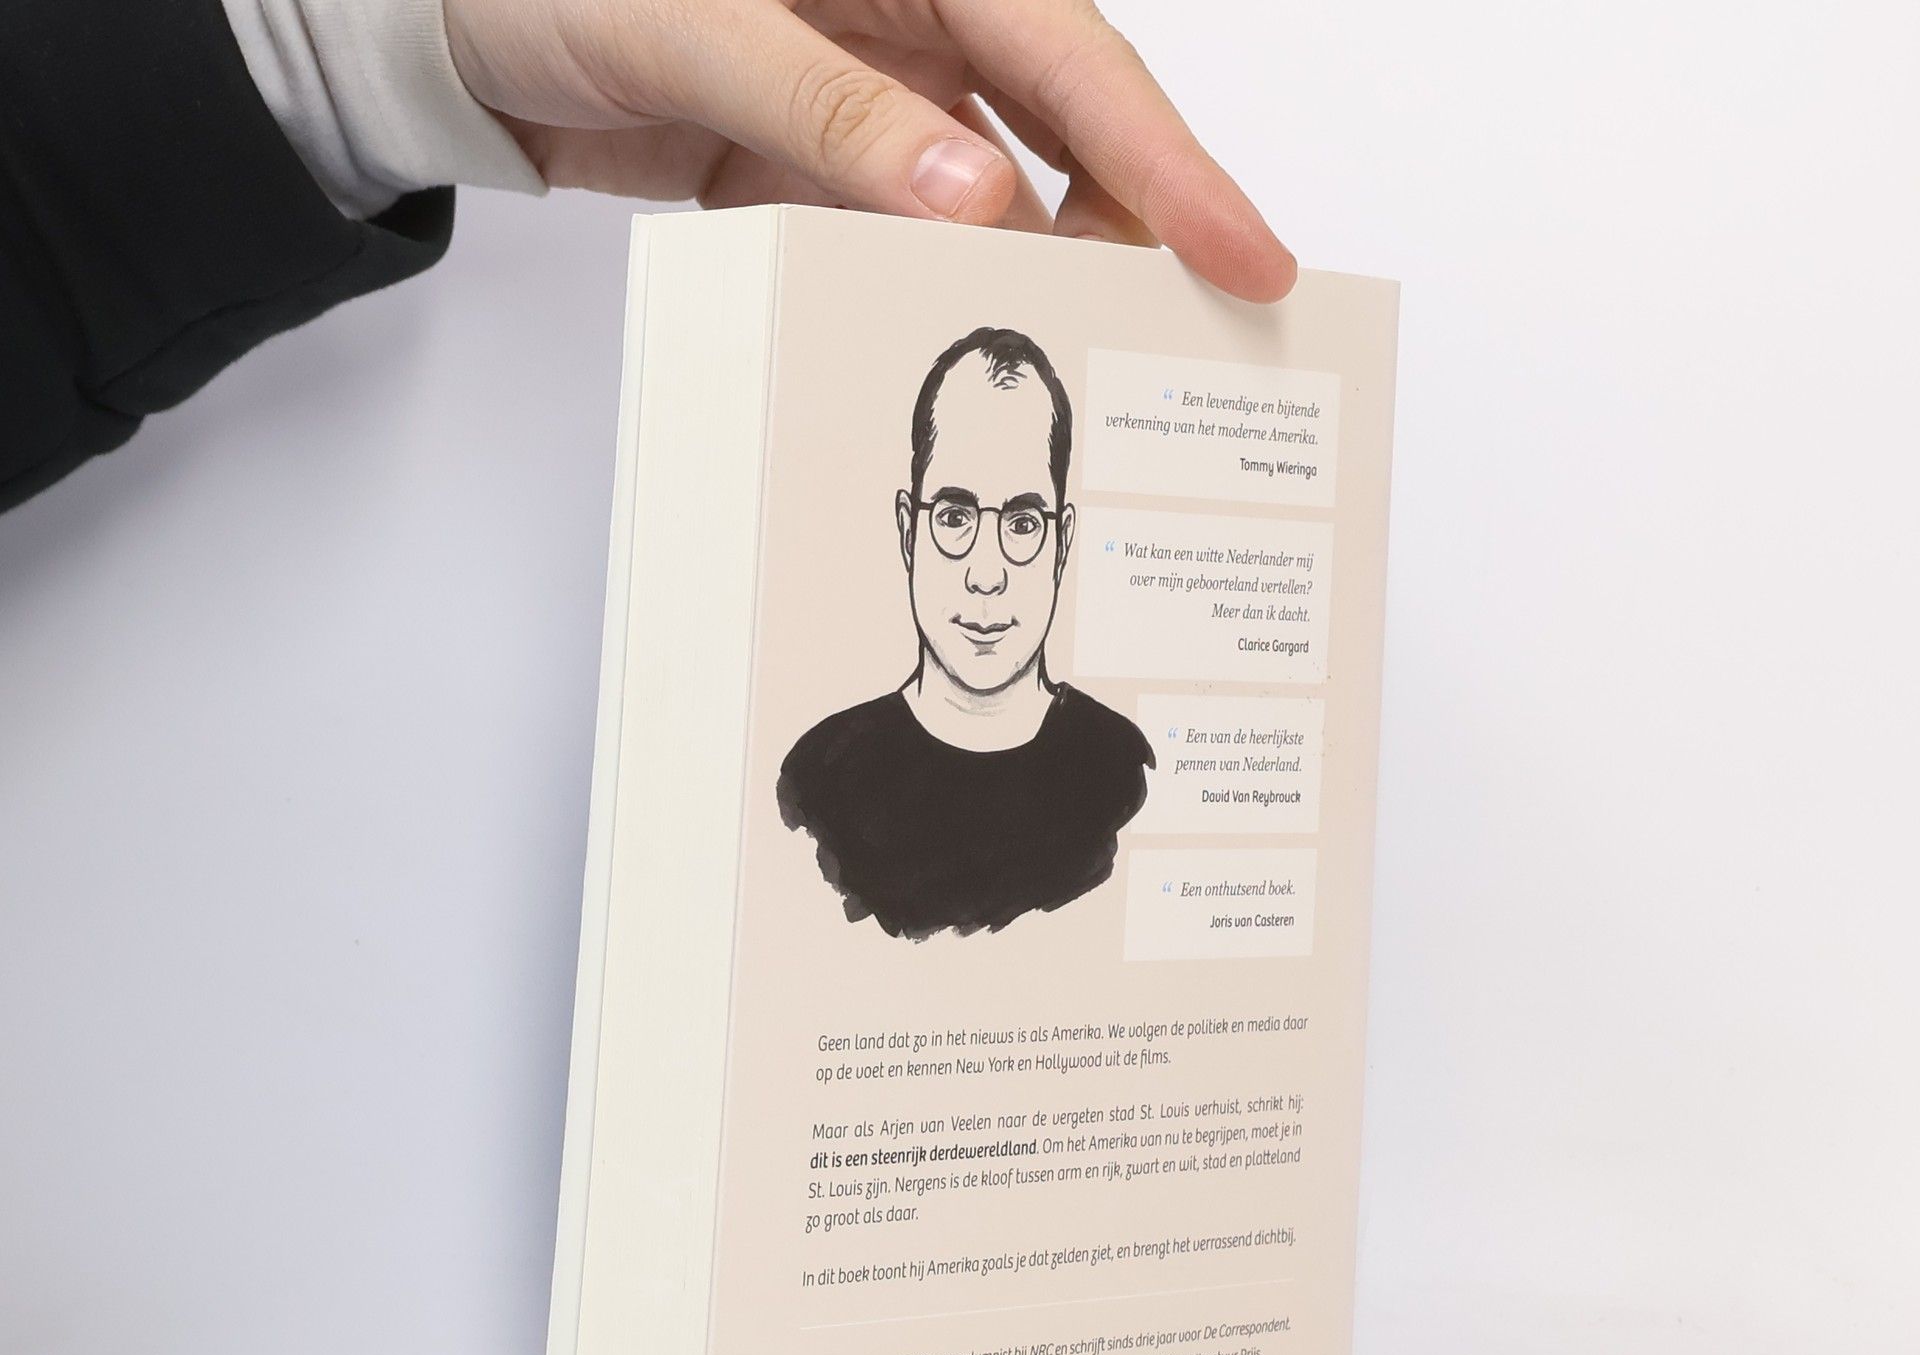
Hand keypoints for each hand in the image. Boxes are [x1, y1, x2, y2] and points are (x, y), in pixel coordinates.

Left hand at [442, 0, 1294, 301]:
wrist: (446, 27)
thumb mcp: (696, 30)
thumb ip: (835, 114)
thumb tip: (979, 197)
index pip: (1074, 62)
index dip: (1170, 163)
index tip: (1242, 254)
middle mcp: (911, 24)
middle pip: (1060, 136)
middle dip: (1117, 237)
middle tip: (1157, 343)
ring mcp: (869, 103)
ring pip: (985, 202)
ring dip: (1010, 280)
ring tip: (1052, 365)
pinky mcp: (818, 166)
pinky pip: (894, 238)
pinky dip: (911, 292)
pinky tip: (920, 342)